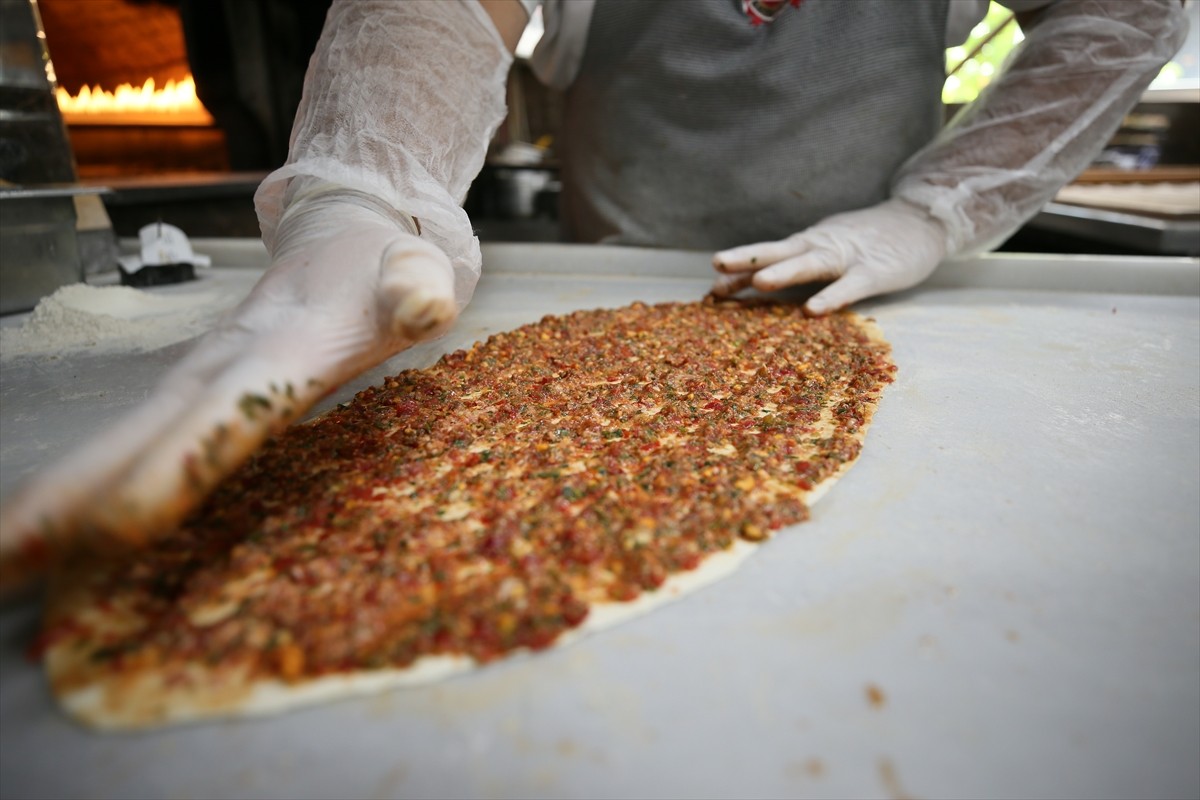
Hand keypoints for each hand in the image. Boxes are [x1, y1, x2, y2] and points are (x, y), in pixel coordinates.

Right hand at [0, 190, 458, 578]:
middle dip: (73, 494)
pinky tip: (56, 530)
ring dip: (61, 495)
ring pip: (125, 437)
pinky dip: (87, 481)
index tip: (120, 524)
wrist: (347, 228)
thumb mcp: (417, 274)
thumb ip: (419, 287)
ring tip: (6, 557)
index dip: (174, 466)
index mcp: (280, 348)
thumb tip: (423, 300)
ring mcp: (204, 374)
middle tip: (5, 558)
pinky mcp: (201, 387)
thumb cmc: (386, 267)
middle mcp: (223, 362)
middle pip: (140, 432)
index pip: (223, 414)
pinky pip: (140, 439)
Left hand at [710, 198, 947, 313]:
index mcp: (808, 244)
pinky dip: (832, 296)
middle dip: (748, 260)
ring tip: (760, 282)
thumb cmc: (867, 241)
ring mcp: (848, 256)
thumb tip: (753, 286)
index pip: (768, 258)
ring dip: (785, 272)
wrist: (921, 220)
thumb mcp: (826, 248)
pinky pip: (851, 286)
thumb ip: (796, 266)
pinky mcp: (875, 271)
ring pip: (811, 263)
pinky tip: (813, 310)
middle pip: (779, 252)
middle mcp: (821, 246)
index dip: (740, 272)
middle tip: (716, 267)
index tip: (711, 290)